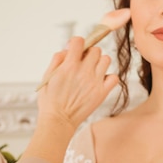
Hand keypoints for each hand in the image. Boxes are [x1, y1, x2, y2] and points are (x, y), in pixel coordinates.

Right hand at [37, 8, 130, 128]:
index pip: (79, 41)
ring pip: (106, 60)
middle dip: (89, 53)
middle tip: (83, 63)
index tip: (74, 50)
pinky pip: (114, 77)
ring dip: (100, 63)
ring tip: (92, 71)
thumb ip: (57, 59)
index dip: (76, 43)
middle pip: (95, 50)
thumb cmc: (50, 100)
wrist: (59, 121)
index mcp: (69, 66)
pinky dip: (109, 77)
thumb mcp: (47, 76)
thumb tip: (68, 49)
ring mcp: (95, 82)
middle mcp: (84, 72)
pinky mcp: (102, 93)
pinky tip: (100, 81)